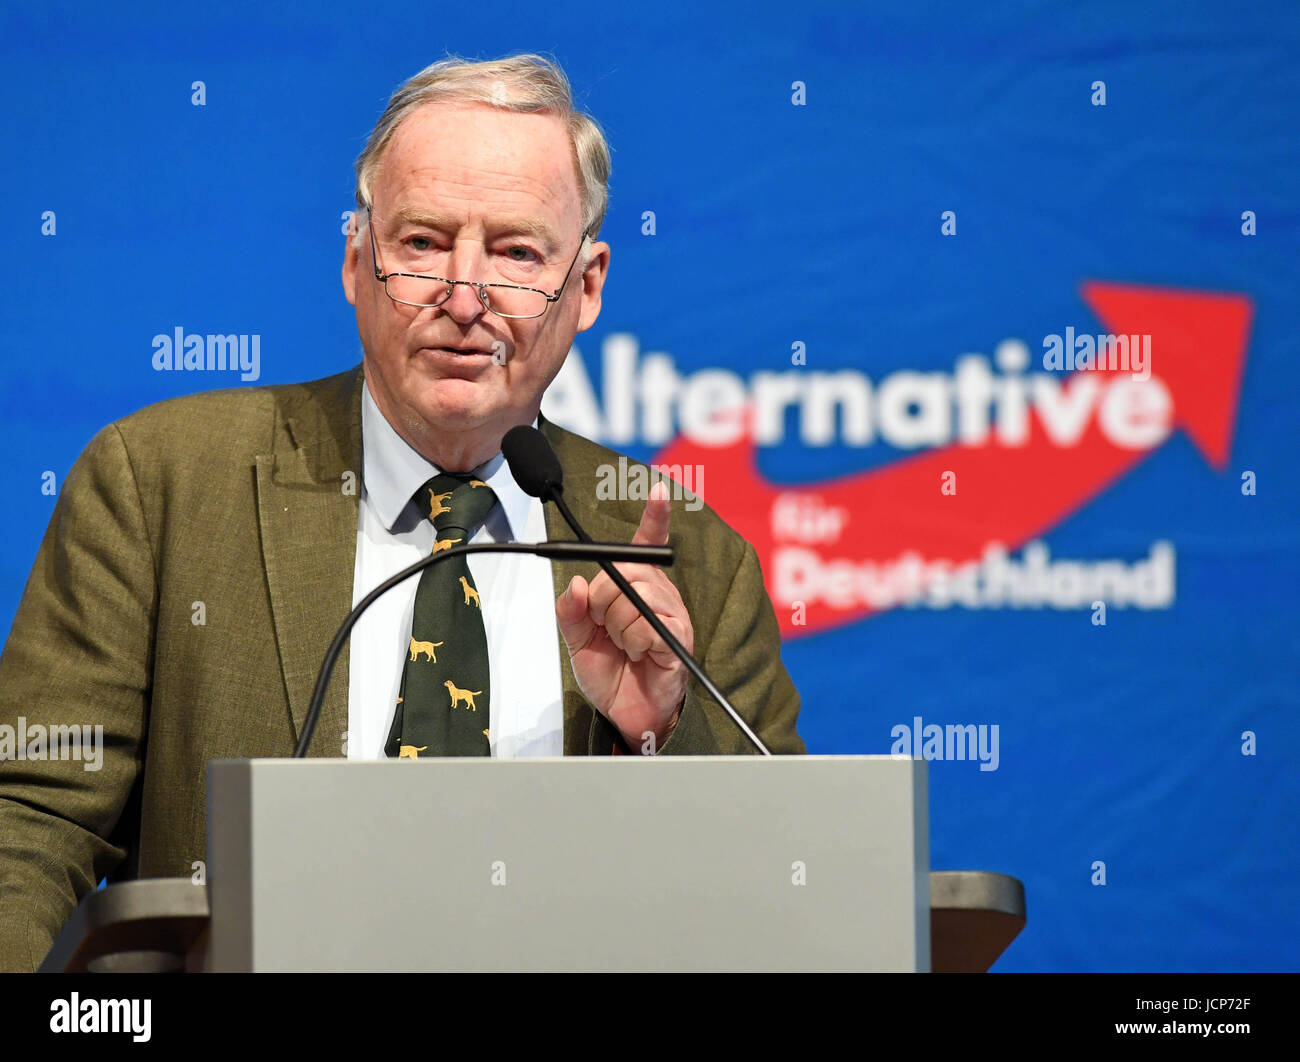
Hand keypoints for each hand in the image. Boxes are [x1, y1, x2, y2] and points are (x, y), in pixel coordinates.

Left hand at [555, 480, 692, 751]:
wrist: (625, 713)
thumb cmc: (611, 672)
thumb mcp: (578, 640)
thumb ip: (571, 611)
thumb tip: (575, 583)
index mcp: (637, 587)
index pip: (647, 545)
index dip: (654, 517)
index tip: (657, 490)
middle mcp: (658, 593)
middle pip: (625, 570)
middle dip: (602, 601)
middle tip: (605, 628)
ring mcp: (672, 613)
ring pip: (633, 596)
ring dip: (615, 625)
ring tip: (624, 645)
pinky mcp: (678, 637)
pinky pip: (645, 624)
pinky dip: (631, 642)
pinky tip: (638, 655)